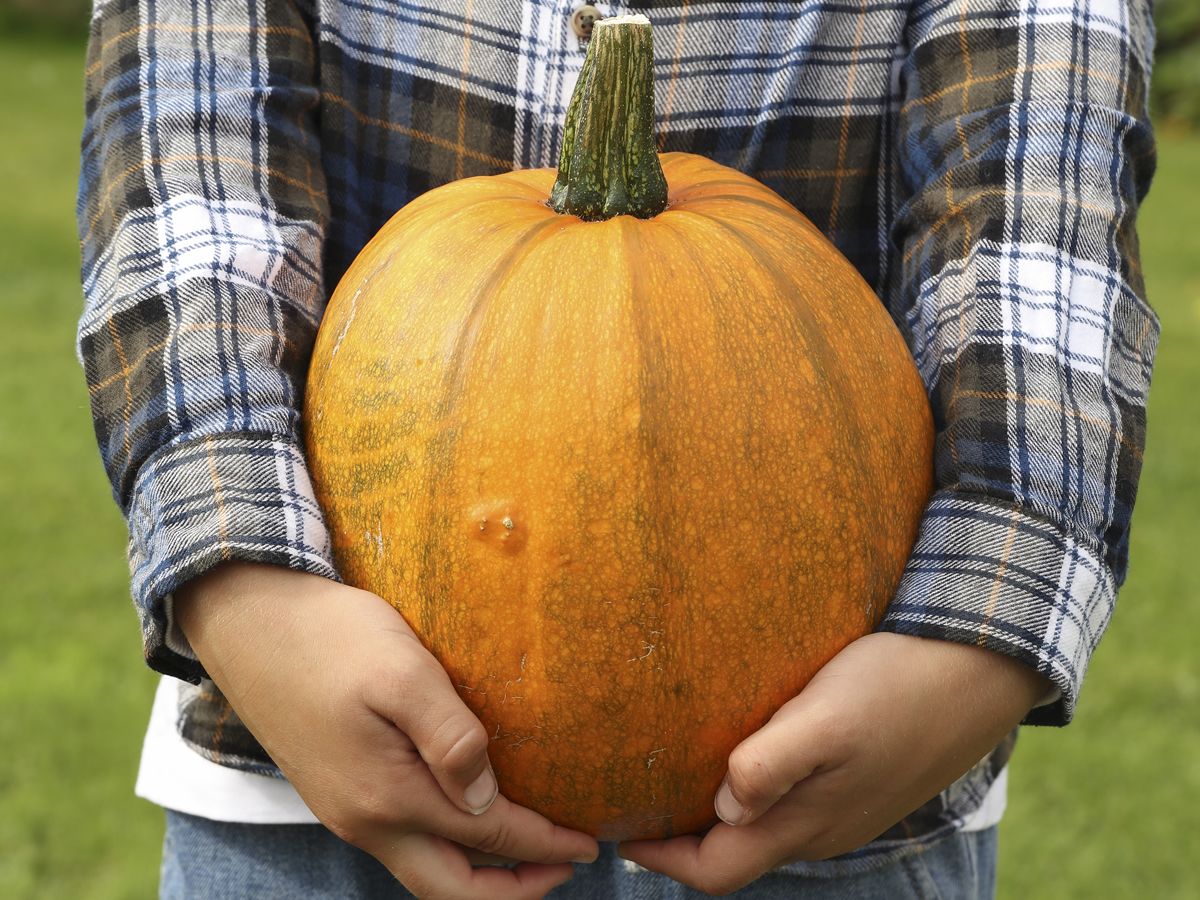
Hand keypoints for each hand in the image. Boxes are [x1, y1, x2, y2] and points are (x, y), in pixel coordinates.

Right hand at [175, 562, 597, 899]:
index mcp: (386, 797)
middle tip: (565, 864)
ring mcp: (345, 809)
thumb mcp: (402, 672)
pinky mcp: (336, 789)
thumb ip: (450, 738)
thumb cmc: (329, 636)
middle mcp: (363, 820)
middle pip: (449, 889)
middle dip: (513, 890)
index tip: (589, 844)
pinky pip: (402, 841)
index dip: (543, 846)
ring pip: (423, 869)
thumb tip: (489, 801)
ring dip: (479, 871)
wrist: (247, 619)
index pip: (486, 839)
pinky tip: (469, 811)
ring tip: (527, 848)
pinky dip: (448, 845)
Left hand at [618, 632, 1050, 894]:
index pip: (715, 871)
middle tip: (639, 794)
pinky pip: (795, 802)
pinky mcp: (862, 779)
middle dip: (682, 838)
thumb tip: (721, 805)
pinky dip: (754, 787)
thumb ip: (773, 763)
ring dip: (717, 811)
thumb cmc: (899, 686)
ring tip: (679, 769)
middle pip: (735, 856)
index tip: (617, 827)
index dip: (660, 858)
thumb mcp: (829, 718)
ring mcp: (846, 808)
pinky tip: (746, 746)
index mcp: (806, 824)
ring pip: (765, 829)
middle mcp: (823, 829)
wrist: (983, 668)